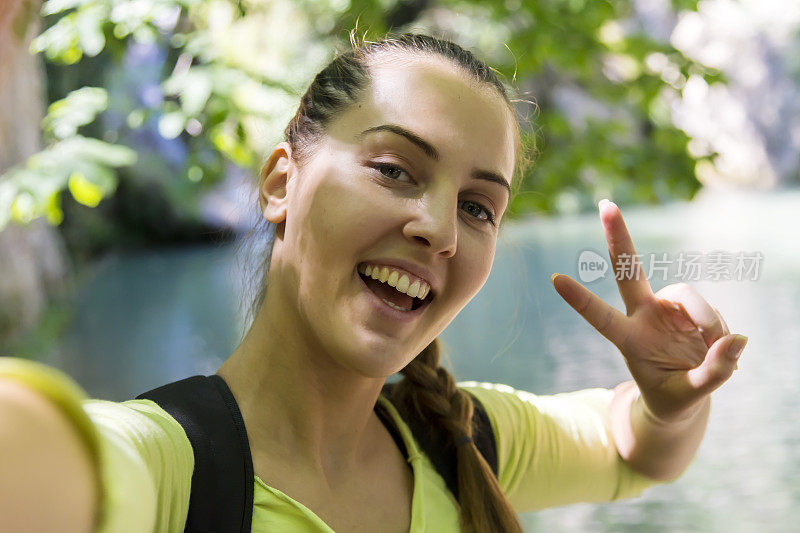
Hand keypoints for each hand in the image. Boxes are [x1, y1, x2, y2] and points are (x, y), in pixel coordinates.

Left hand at [551, 199, 747, 422]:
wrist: (684, 395)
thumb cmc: (674, 397)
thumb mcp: (689, 397)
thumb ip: (713, 373)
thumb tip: (737, 340)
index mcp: (629, 340)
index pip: (601, 318)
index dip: (580, 300)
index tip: (554, 279)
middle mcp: (644, 316)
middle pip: (630, 271)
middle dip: (620, 237)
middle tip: (606, 204)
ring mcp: (667, 308)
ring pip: (688, 295)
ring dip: (707, 321)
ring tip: (713, 350)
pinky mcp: (690, 308)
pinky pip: (711, 311)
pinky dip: (720, 330)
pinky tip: (717, 347)